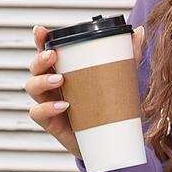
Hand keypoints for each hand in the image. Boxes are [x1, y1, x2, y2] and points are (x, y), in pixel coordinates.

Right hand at [25, 25, 144, 156]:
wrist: (108, 141)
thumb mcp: (120, 80)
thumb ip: (128, 56)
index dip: (40, 40)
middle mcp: (52, 85)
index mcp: (64, 71)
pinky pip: (37, 113)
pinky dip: (47, 108)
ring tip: (59, 79)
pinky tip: (63, 106)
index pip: (47, 51)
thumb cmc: (109, 107)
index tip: (41, 30)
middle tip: (53, 56)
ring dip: (42, 81)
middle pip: (35, 67)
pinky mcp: (51, 123)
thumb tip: (139, 31)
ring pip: (32, 87)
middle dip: (40, 59)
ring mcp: (49, 103)